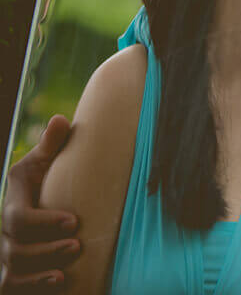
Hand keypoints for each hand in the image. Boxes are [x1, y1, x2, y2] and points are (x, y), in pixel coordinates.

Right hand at [1, 116, 79, 292]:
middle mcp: (4, 230)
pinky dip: (30, 288)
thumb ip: (53, 145)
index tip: (74, 221)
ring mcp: (5, 253)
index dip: (43, 222)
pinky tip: (56, 284)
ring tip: (65, 272)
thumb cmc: (48, 180)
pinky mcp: (11, 272)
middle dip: (45, 249)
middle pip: (15, 247)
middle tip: (76, 245)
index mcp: (14, 201)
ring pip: (11, 270)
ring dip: (38, 273)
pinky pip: (11, 287)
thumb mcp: (46, 163)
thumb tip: (61, 119)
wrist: (40, 207)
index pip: (18, 217)